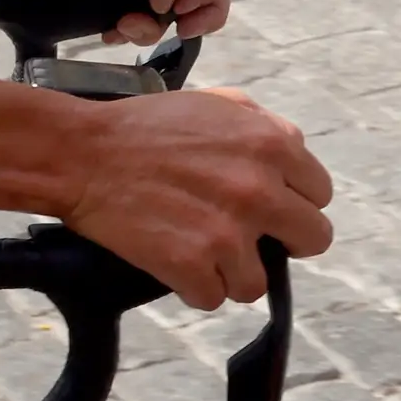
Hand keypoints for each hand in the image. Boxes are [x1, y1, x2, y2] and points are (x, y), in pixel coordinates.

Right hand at [55, 87, 332, 306]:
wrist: (81, 153)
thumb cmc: (142, 126)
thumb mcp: (214, 103)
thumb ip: (262, 126)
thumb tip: (289, 158)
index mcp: (271, 145)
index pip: (320, 193)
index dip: (292, 200)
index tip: (267, 206)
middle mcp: (259, 190)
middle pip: (313, 240)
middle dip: (282, 241)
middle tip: (246, 236)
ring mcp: (227, 233)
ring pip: (259, 282)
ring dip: (231, 271)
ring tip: (199, 250)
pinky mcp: (191, 265)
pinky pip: (213, 298)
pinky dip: (192, 286)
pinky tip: (174, 261)